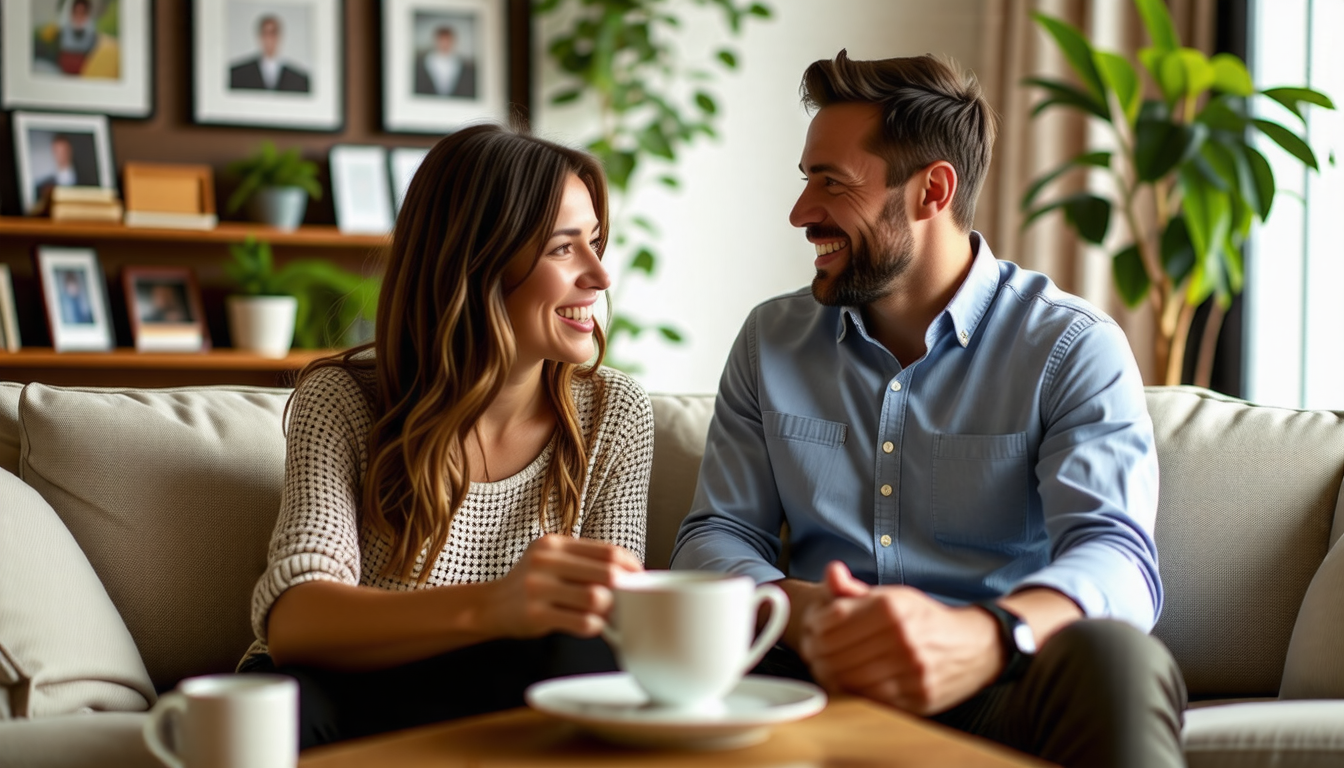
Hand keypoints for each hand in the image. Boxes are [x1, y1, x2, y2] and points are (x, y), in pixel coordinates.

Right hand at [487, 535, 641, 639]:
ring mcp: (539, 588)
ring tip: (609, 615)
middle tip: (628, 601)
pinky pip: (581, 622)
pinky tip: (592, 626)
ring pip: (596, 598)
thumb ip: (583, 562)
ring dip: (610, 610)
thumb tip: (628, 573)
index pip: (608, 551)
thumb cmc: (531, 584)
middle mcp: (546, 561)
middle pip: (607, 573)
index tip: (640, 578)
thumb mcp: (552, 560)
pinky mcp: (536, 615)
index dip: (631, 566)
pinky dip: (595, 626)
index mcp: (555, 544)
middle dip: (624, 590)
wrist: (490, 605)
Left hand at [798, 562, 1000, 714]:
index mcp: (891, 607)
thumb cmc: (926, 620)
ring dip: (828, 674)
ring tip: (827, 666)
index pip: (829, 621)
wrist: (977, 647)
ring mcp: (909, 671)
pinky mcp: (915, 698)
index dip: (812, 626)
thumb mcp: (893, 596)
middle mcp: (901, 638)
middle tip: (813, 652)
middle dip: (814, 652)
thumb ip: (854, 589)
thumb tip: (831, 572)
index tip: (811, 629)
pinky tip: (848, 681)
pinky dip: (850, 691)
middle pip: (832, 652)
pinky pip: (867, 698)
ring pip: (845, 678)